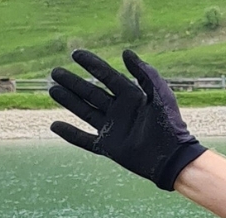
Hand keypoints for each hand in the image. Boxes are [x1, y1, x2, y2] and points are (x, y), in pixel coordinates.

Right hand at [49, 49, 206, 190]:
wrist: (173, 157)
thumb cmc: (170, 125)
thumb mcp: (160, 95)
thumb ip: (145, 73)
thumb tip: (125, 52)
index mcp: (132, 97)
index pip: (107, 76)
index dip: (92, 64)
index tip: (75, 54)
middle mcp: (120, 111)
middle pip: (91, 93)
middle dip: (74, 83)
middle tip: (55, 72)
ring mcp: (113, 129)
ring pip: (85, 112)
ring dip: (69, 101)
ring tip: (53, 90)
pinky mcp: (110, 147)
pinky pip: (85, 140)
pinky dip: (70, 134)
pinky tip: (55, 126)